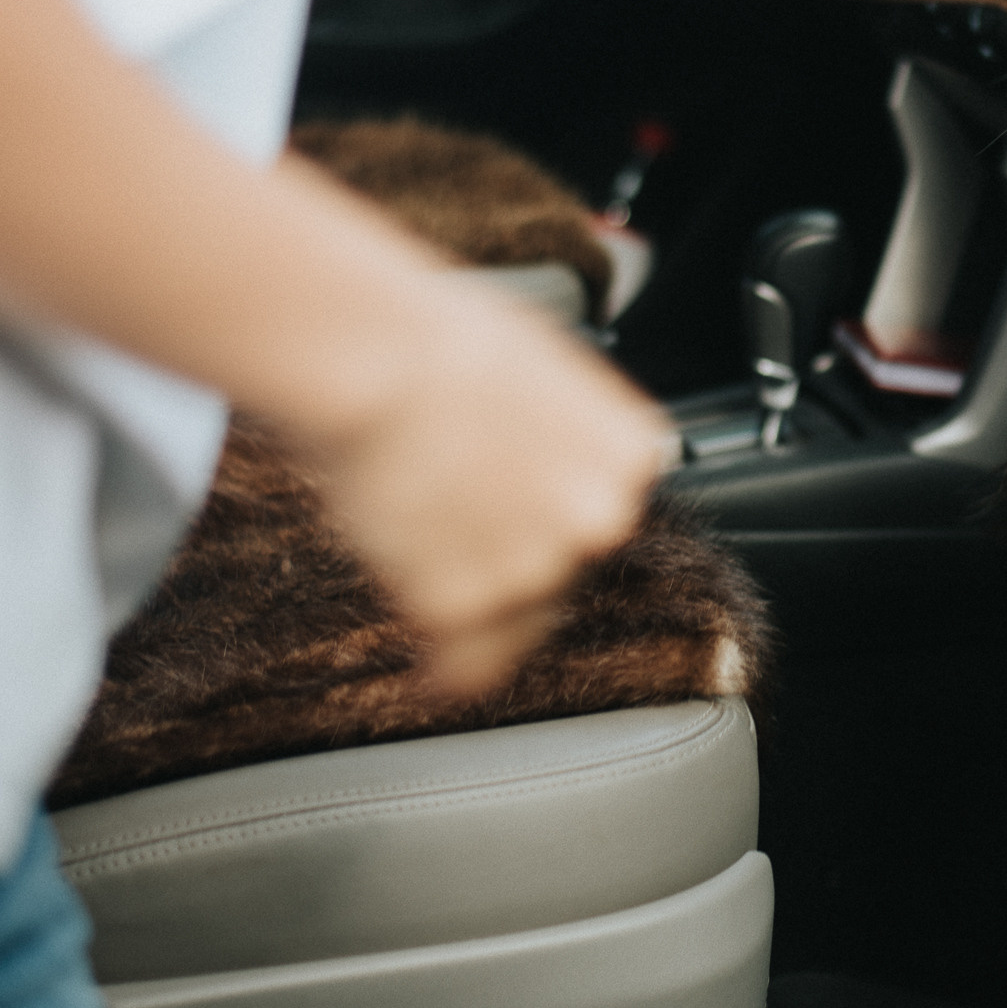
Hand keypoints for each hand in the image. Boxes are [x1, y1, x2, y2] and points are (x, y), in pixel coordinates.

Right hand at [286, 270, 673, 698]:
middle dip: (510, 558)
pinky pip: (463, 665)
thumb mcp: (541, 361)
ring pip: (510, 620)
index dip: (544, 512)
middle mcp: (599, 522)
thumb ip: (568, 423)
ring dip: (472, 599)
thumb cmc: (442, 337)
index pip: (600, 514)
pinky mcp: (462, 607)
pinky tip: (433, 670)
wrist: (379, 358)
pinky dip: (446, 668)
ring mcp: (534, 569)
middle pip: (561, 573)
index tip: (510, 507)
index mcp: (627, 457)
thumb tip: (556, 446)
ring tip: (418, 550)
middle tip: (450, 519)